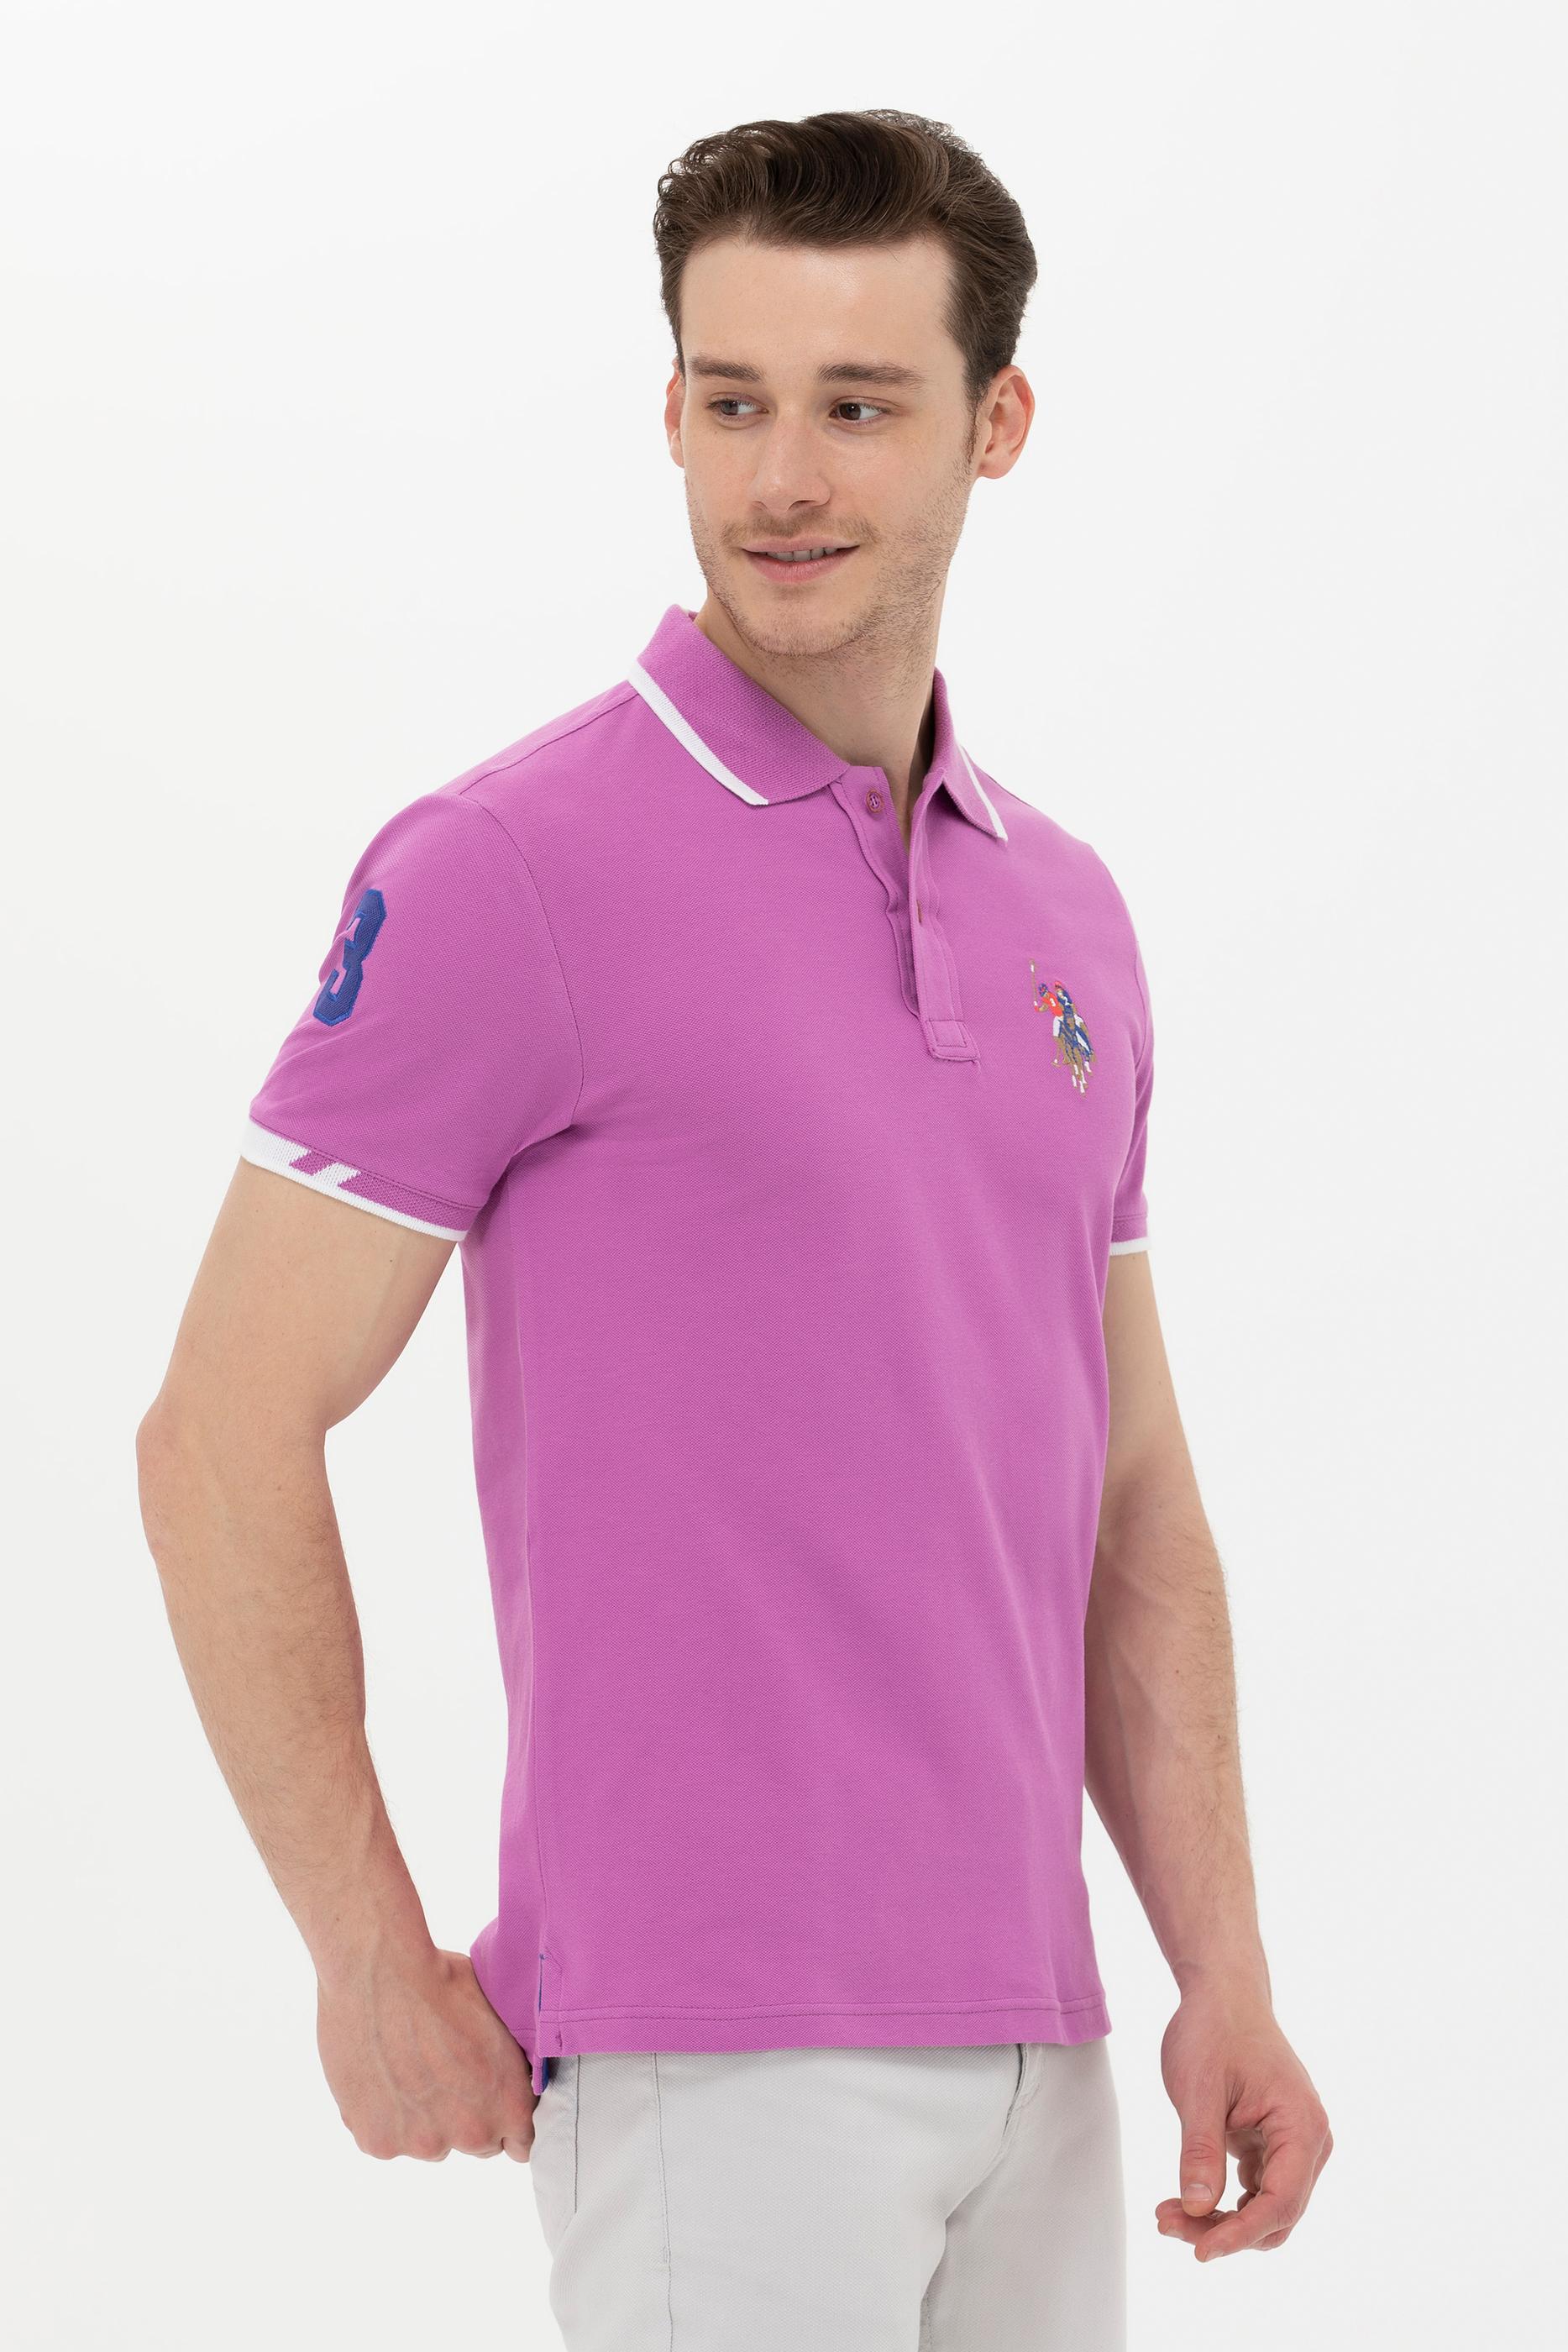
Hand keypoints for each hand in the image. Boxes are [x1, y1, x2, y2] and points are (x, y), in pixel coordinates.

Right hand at [316, 1943, 538, 2161]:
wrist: (380, 1973)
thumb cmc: (443, 1980)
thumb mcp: (499, 2019)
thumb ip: (508, 2065)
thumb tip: (511, 2075)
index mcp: (509, 2104)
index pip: (521, 2143)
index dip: (506, 2119)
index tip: (494, 2102)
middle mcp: (471, 2134)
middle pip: (476, 2142)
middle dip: (466, 2117)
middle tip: (445, 2075)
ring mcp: (422, 2143)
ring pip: (428, 2141)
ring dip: (423, 2119)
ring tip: (406, 2069)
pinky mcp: (377, 2142)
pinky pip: (387, 2138)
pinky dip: (384, 2116)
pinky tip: (380, 2075)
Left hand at [1155, 1975, 1331, 2258]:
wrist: (1223, 1994)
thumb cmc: (1214, 2030)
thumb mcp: (1198, 2088)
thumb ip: (1200, 2149)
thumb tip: (1198, 2207)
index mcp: (1303, 2125)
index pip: (1281, 2202)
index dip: (1240, 2234)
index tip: (1199, 2251)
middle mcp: (1310, 2142)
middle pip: (1275, 2214)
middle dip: (1224, 2229)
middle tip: (1165, 2221)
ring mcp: (1294, 2147)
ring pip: (1265, 2209)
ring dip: (1222, 2220)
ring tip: (1167, 2213)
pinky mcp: (1274, 2147)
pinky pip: (1256, 2192)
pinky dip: (1224, 2203)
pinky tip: (1186, 2198)